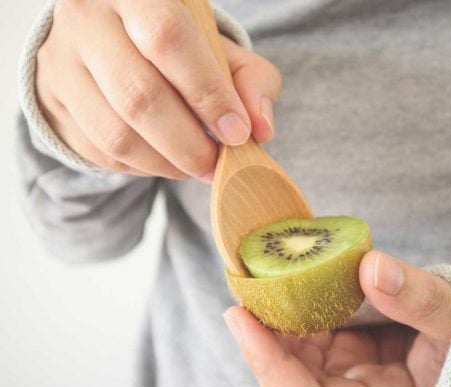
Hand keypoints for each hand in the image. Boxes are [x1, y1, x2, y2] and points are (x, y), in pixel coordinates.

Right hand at [36, 0, 280, 178]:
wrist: (108, 42)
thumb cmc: (174, 46)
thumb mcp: (218, 48)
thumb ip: (249, 81)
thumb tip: (260, 129)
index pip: (168, 39)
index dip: (208, 93)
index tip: (238, 134)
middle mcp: (88, 19)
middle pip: (139, 95)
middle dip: (188, 144)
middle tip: (216, 164)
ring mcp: (62, 63)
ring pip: (117, 134)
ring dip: (166, 164)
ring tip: (194, 165)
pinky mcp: (55, 102)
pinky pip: (102, 151)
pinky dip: (142, 167)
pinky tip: (164, 160)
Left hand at [224, 251, 450, 386]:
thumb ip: (420, 301)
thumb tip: (372, 266)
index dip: (268, 364)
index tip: (238, 317)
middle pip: (287, 376)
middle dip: (259, 335)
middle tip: (242, 286)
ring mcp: (341, 377)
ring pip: (291, 353)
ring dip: (272, 318)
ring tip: (258, 277)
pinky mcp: (340, 356)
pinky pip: (307, 335)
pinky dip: (294, 308)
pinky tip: (287, 283)